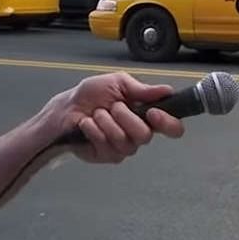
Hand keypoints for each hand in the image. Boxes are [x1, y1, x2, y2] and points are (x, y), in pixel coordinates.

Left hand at [45, 72, 184, 163]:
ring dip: (106, 121)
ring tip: (96, 113)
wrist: (66, 108)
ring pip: (124, 140)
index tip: (153, 113)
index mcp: (146, 116)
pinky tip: (86, 124)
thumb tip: (167, 90)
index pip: (172, 128)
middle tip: (112, 107)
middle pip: (146, 136)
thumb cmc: (92, 95)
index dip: (168, 123)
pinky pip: (106, 145)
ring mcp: (123, 148)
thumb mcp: (117, 83)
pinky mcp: (106, 156)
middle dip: (126, 117)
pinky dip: (93, 129)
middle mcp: (138, 135)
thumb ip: (142, 89)